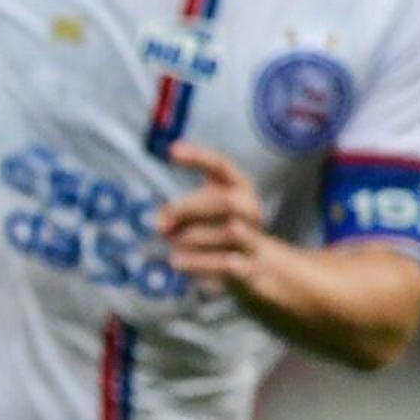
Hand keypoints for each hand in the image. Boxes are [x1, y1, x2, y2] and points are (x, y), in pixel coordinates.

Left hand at [159, 143, 268, 286]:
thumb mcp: (195, 219)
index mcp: (237, 188)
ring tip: (174, 249)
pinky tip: (178, 263)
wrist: (259, 269)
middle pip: (224, 201)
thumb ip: (175, 214)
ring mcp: (255, 237)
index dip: (199, 156)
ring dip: (192, 241)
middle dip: (188, 210)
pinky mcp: (251, 266)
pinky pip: (227, 262)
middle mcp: (250, 210)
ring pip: (229, 232)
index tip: (172, 150)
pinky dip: (198, 263)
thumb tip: (160, 223)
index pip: (220, 165)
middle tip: (160, 226)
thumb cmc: (217, 236)